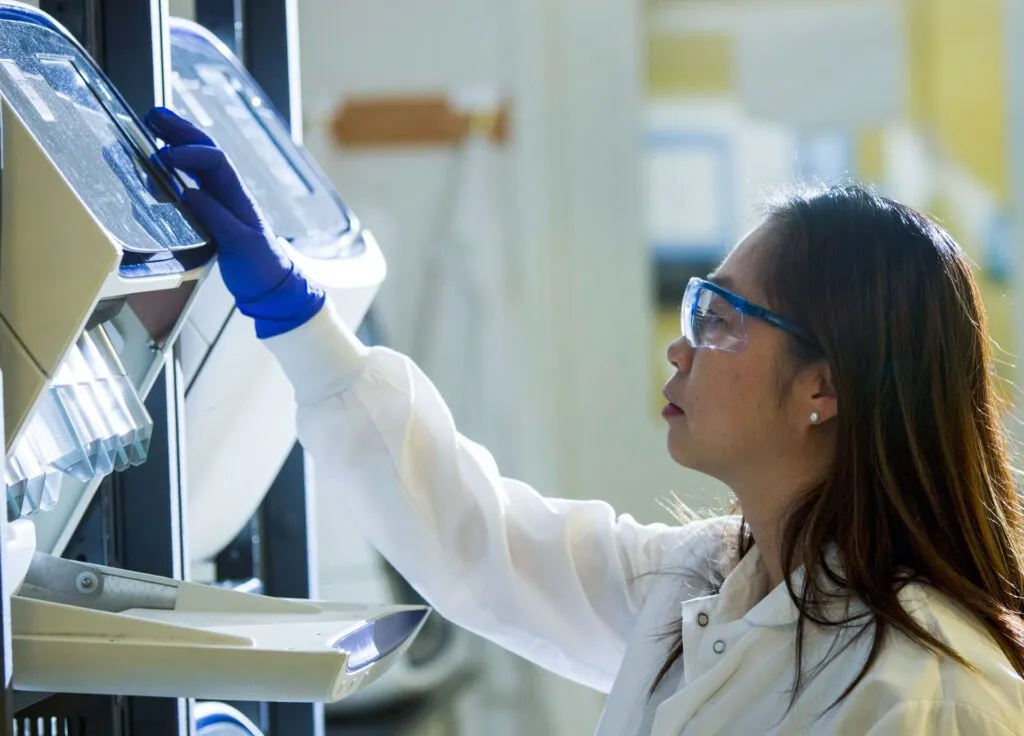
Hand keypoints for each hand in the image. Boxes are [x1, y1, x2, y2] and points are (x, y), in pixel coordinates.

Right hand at [144, 106, 323, 337]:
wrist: (271, 286)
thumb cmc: (261, 266)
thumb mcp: (239, 244)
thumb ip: (215, 217)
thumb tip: (188, 191)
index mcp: (239, 196)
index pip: (215, 161)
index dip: (189, 153)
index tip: (163, 156)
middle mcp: (229, 192)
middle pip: (206, 151)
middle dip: (181, 130)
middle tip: (154, 113)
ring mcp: (221, 200)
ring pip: (198, 162)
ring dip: (177, 141)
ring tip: (154, 123)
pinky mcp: (212, 212)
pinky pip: (193, 180)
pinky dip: (177, 165)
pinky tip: (162, 158)